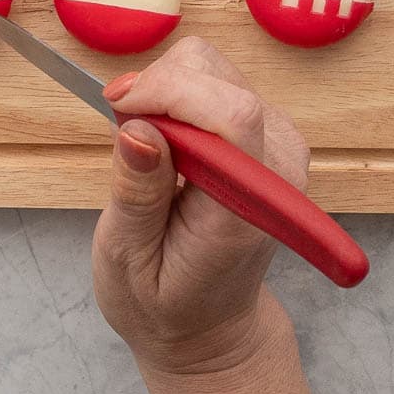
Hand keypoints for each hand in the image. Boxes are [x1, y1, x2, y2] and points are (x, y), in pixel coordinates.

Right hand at [91, 36, 310, 377]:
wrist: (209, 324)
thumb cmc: (164, 300)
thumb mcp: (129, 261)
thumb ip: (138, 194)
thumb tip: (138, 128)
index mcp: (247, 207)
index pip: (232, 115)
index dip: (169, 92)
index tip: (114, 105)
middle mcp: (278, 167)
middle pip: (218, 78)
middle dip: (157, 88)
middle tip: (119, 127)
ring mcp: (279, 143)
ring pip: (213, 68)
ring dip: (165, 91)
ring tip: (142, 144)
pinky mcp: (269, 130)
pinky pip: (216, 80)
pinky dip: (177, 95)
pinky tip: (164, 140)